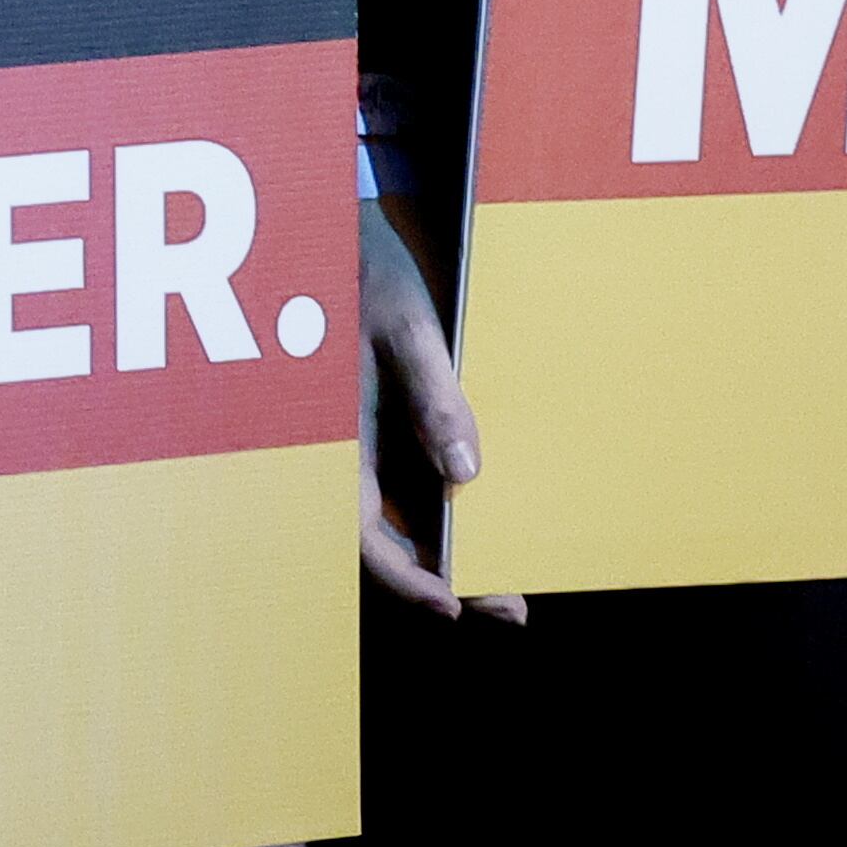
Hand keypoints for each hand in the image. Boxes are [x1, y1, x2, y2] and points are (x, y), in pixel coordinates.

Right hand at [358, 198, 524, 622]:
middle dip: (443, 584)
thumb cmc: (371, 276)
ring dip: (447, 557)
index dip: (406, 578)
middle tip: (509, 610)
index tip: (454, 605)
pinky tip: (487, 527)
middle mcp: (345, 456)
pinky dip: (444, 518)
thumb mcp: (409, 328)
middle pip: (387, 542)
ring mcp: (363, 448)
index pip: (366, 532)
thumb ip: (434, 396)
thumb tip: (466, 470)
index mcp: (336, 439)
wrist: (342, 236)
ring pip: (399, 522)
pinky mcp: (381, 434)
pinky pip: (408, 489)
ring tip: (508, 586)